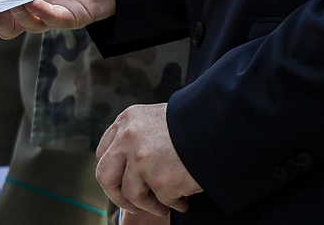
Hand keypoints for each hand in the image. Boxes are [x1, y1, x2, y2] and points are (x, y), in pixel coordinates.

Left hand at [97, 103, 200, 218]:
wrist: (219, 125)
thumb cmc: (193, 123)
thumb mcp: (156, 119)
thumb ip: (138, 136)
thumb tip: (127, 165)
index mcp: (126, 121)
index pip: (103, 153)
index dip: (112, 171)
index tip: (121, 182)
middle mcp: (128, 138)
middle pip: (105, 176)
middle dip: (118, 196)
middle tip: (133, 205)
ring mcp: (141, 160)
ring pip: (132, 195)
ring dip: (149, 204)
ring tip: (166, 204)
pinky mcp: (159, 180)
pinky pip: (161, 202)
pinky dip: (173, 204)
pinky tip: (184, 199)